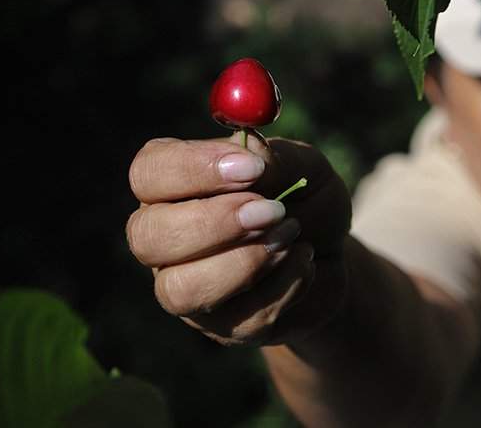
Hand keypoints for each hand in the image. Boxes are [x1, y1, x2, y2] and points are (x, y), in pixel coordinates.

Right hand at [126, 133, 351, 346]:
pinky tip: (306, 261)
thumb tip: (252, 154)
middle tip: (272, 210)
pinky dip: (284, 285)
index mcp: (176, 185)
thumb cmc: (305, 200)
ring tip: (292, 236)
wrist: (332, 254)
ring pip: (179, 290)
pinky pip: (238, 318)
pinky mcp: (223, 326)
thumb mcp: (305, 168)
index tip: (252, 168)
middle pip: (147, 236)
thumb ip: (278, 160)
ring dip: (244, 262)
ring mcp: (188, 286)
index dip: (193, 169)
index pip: (149, 172)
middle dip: (213, 223)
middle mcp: (167, 237)